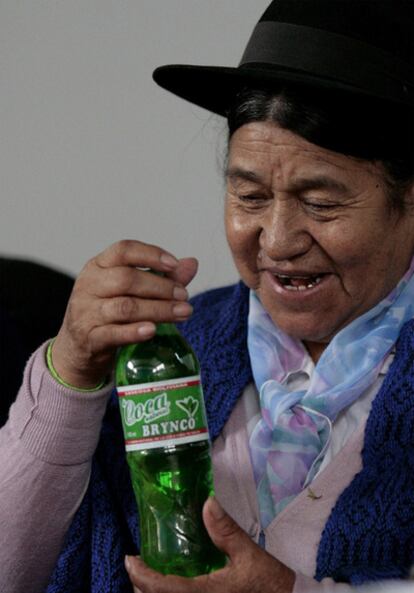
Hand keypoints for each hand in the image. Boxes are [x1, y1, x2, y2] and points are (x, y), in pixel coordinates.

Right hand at [52, 240, 197, 387]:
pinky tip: (153, 331)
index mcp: (98, 266)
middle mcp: (89, 285)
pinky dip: (134, 332)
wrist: (78, 349)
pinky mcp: (89, 338)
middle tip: (184, 296)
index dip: (151, 254)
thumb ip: (161, 277)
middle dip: (161, 287)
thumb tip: (192, 263)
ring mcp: (86, 312)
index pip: (123, 250)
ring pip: (125, 307)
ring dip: (158, 310)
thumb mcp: (130, 291)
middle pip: (127, 279)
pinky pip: (113, 333)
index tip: (174, 264)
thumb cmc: (108, 313)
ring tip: (183, 313)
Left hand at [125, 497, 294, 592]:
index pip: (163, 589)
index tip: (130, 559)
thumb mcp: (249, 554)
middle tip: (139, 564)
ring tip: (151, 574)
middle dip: (142, 586)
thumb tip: (207, 502)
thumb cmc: (269, 583)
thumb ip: (226, 530)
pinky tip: (172, 583)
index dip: (141, 576)